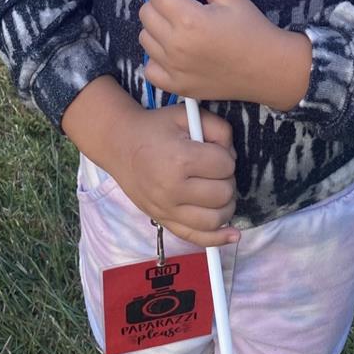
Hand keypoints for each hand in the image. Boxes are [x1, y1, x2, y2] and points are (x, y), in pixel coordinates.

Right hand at [109, 102, 239, 247]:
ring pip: (215, 219)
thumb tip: (232, 156)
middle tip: (215, 169)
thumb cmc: (155, 127)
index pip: (225, 165)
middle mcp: (172, 190)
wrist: (119, 145)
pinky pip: (195, 238)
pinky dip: (218, 239)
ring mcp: (167, 210)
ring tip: (218, 190)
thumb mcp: (188, 115)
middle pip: (223, 193)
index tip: (215, 150)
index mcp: (180, 159)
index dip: (226, 155)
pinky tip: (233, 235)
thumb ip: (218, 128)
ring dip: (226, 205)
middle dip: (227, 179)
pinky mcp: (163, 221)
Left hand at [140, 0, 311, 108]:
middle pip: (146, 14)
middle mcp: (176, 45)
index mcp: (189, 19)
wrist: (267, 68)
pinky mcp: (176, 87)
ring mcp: (173, 69)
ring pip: (145, 38)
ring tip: (179, 29)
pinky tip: (175, 52)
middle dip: (159, 3)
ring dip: (157, 29)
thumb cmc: (250, 28)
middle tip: (179, 6)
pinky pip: (149, 68)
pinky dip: (157, 58)